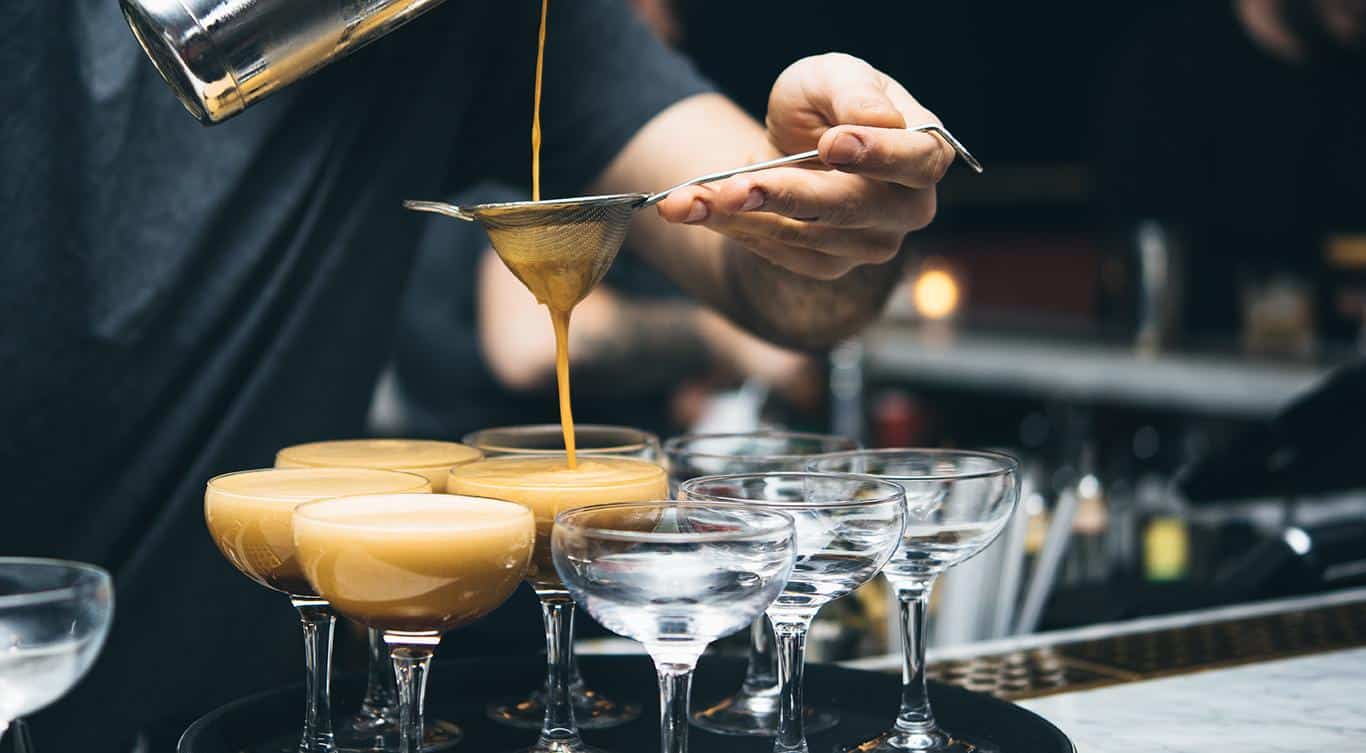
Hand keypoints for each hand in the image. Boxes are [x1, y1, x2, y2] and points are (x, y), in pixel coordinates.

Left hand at [655, 53, 955, 278]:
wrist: (794, 141)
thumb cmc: (825, 101)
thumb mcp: (832, 77)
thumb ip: (854, 92)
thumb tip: (875, 122)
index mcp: (923, 151)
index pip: (917, 160)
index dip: (878, 155)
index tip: (831, 144)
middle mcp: (907, 207)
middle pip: (855, 208)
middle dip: (789, 195)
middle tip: (735, 187)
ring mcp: (871, 243)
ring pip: (807, 236)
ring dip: (742, 216)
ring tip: (689, 197)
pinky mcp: (829, 264)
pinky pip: (781, 253)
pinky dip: (733, 229)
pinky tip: (697, 209)